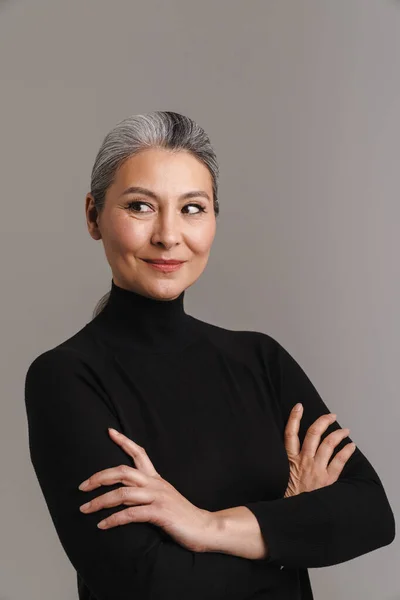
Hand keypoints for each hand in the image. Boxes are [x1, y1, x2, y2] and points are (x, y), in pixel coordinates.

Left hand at [78, 428, 213, 552]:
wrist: (205, 528)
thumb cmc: (181, 516)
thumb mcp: (163, 498)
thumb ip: (146, 494)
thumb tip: (123, 495)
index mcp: (156, 479)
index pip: (140, 453)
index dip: (124, 441)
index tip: (109, 431)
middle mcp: (156, 484)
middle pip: (123, 472)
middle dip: (99, 477)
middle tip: (82, 486)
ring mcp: (158, 497)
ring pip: (122, 494)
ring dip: (100, 502)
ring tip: (85, 509)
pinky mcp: (159, 513)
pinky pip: (130, 514)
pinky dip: (113, 519)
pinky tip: (102, 525)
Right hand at [283, 404, 355, 497]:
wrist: (295, 514)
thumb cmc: (288, 496)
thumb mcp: (281, 476)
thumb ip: (288, 462)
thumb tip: (290, 449)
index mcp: (290, 459)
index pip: (290, 433)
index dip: (294, 417)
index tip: (299, 407)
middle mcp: (304, 461)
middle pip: (313, 434)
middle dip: (323, 421)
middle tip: (330, 415)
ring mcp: (316, 469)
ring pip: (328, 444)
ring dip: (338, 434)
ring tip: (344, 429)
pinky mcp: (327, 480)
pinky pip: (339, 461)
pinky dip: (346, 452)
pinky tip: (351, 446)